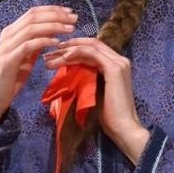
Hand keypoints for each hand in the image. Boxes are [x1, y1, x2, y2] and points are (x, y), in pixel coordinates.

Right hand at [0, 6, 77, 120]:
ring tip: (70, 29)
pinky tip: (57, 43)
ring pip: (31, 29)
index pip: (33, 12)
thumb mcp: (27, 56)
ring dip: (53, 26)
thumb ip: (36, 43)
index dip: (52, 9)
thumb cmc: (11, 76)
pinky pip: (28, 46)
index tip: (69, 12)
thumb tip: (52, 31)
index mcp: (11, 31)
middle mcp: (7, 35)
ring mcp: (6, 46)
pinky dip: (43, 41)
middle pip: (33, 17)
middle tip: (74, 18)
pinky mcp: (8, 60)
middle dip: (56, 15)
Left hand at [43, 37, 150, 162]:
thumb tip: (69, 72)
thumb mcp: (94, 92)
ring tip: (52, 56)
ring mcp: (119, 63)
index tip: (56, 54)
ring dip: (69, 49)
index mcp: (116, 65)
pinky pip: (92, 54)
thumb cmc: (109, 116)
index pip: (94, 49)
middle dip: (69, 45)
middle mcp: (120, 60)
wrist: (123, 128)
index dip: (74, 48)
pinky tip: (64, 57)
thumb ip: (86, 79)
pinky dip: (77, 53)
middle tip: (50, 52)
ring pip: (91, 46)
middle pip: (92, 44)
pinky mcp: (115, 69)